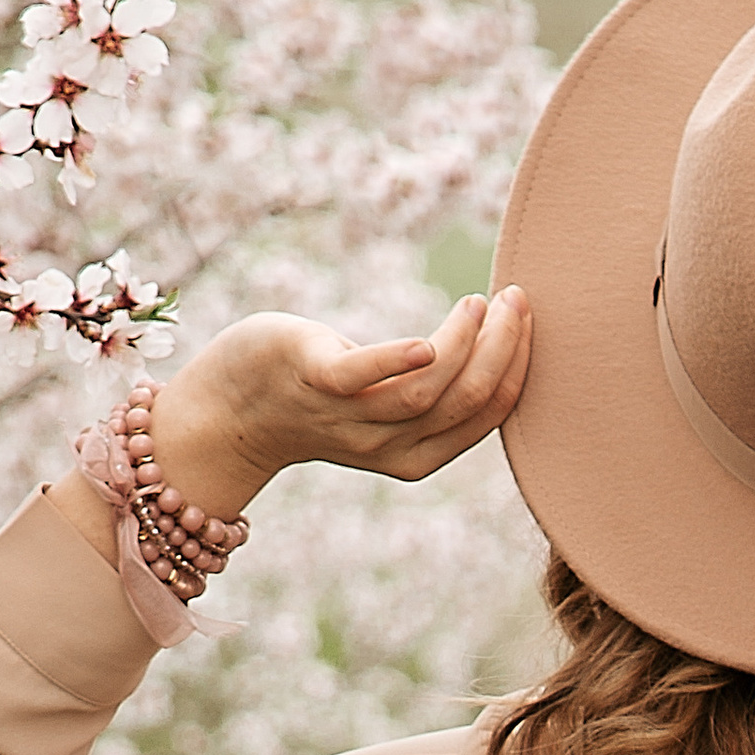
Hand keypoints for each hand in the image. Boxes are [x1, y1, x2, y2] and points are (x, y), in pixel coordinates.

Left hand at [143, 289, 533, 520]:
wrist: (231, 409)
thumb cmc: (315, 393)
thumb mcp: (383, 404)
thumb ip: (432, 391)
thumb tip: (493, 346)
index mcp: (415, 455)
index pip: (487, 415)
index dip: (516, 366)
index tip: (524, 318)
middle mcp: (388, 445)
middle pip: (466, 400)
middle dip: (503, 349)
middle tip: (516, 300)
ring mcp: (351, 415)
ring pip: (429, 390)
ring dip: (466, 342)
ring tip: (478, 302)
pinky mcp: (316, 379)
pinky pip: (368, 378)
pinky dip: (401, 360)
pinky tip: (429, 341)